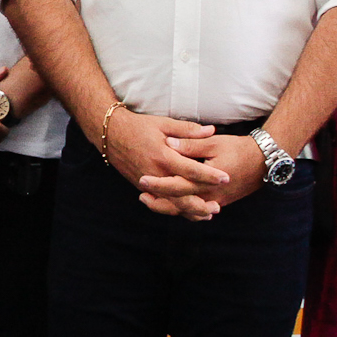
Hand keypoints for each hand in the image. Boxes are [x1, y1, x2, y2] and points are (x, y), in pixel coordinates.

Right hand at [97, 109, 226, 219]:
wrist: (110, 135)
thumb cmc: (138, 127)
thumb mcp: (163, 123)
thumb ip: (188, 130)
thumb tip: (211, 130)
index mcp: (162, 156)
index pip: (190, 170)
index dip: (208, 175)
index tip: (225, 178)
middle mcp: (155, 173)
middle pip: (180, 194)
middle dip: (200, 203)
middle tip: (218, 206)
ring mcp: (147, 182)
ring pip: (170, 202)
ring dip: (189, 210)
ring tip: (208, 213)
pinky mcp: (142, 186)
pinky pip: (160, 202)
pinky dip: (175, 209)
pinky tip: (188, 211)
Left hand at [139, 134, 265, 218]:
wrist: (264, 161)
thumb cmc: (238, 148)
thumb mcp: (213, 143)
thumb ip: (190, 144)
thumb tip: (168, 144)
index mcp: (207, 180)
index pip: (177, 186)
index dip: (158, 183)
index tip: (142, 179)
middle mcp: (211, 195)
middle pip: (179, 205)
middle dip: (158, 202)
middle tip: (141, 195)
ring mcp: (216, 201)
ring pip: (187, 211)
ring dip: (168, 207)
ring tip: (150, 200)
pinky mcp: (219, 202)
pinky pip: (197, 210)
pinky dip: (183, 209)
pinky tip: (170, 203)